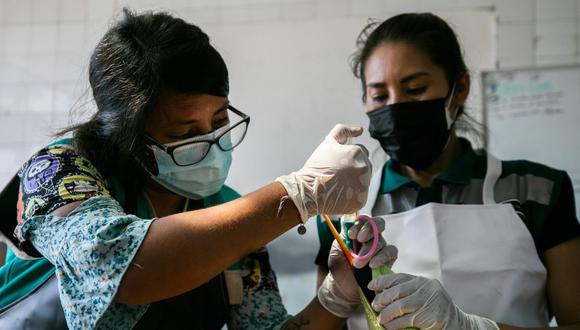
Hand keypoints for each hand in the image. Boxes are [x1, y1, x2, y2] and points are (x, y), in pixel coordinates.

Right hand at [275, 124, 371, 221]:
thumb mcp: (328, 142)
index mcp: (358, 152)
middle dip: (353, 169)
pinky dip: (352, 196)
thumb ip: (344, 131)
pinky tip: (340, 195)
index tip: (337, 164)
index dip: (348, 157)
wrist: (308, 190)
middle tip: (337, 175)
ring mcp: (363, 185)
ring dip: (354, 182)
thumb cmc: (317, 166)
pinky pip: (360, 197)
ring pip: (363, 181)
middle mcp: (364, 168)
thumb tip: (360, 130)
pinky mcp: (361, 200)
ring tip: (338, 185)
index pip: (362, 152)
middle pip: (365, 167)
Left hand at [318, 217, 397, 317]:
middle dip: (369, 230)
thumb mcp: (336, 250)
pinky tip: (373, 265)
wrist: (342, 287)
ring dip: (369, 251)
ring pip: (381, 241)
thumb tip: (345, 219)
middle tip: (358, 240)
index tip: (351, 234)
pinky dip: (382, 257)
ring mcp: (381, 247)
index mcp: (358, 231)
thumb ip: (342, 236)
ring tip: (358, 264)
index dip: (360, 223)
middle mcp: (371, 237)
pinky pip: (391, 252)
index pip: (364, 219)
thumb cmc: (339, 267)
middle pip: (378, 224)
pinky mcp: (388, 259)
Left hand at [369, 274, 498, 329]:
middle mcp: (426, 288)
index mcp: (423, 281)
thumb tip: (382, 292)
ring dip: (387, 313)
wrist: (456, 324)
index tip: (371, 285)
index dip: (383, 281)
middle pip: (398, 290)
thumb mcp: (423, 295)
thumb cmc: (435, 310)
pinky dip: (394, 323)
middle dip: (383, 298)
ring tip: (381, 318)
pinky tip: (389, 326)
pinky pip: (405, 320)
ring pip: (400, 306)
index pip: (399, 277)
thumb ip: (408, 291)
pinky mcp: (429, 316)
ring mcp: (428, 301)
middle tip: (375, 304)